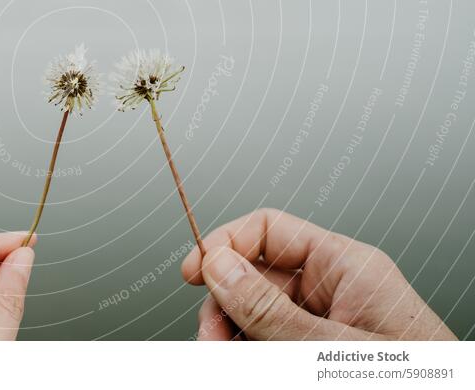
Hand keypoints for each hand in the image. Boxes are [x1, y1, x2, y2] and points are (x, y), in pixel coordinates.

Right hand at [181, 208, 455, 340]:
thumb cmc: (411, 382)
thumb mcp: (328, 347)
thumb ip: (269, 308)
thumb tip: (218, 265)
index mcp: (346, 267)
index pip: (269, 230)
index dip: (225, 244)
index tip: (192, 272)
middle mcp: (333, 292)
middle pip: (253, 278)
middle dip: (223, 306)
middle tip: (210, 342)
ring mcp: (324, 326)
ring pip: (254, 316)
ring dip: (231, 337)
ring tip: (224, 359)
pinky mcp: (315, 355)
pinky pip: (267, 342)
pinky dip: (248, 351)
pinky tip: (243, 364)